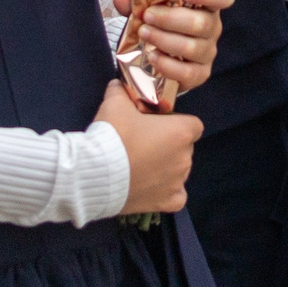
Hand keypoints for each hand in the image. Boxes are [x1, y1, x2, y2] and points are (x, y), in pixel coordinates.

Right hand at [94, 80, 202, 214]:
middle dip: (170, 145)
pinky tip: (152, 187)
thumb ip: (122, 90)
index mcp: (181, 132)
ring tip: (141, 166)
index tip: (158, 125)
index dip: (177, 124)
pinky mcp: (167, 202)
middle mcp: (185, 158)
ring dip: (166, 168)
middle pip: (185, 148)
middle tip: (144, 143)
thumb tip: (119, 84)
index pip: (193, 125)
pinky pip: (176, 196)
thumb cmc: (113, 135)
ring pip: (179, 171)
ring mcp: (177, 182)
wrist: (95, 173)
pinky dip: (167, 192)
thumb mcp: (116, 102)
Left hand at [113, 0, 232, 93]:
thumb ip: (137, 2)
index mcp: (206, 6)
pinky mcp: (200, 74)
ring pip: (193, 47)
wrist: (159, 60)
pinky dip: (167, 64)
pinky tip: (152, 56)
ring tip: (144, 33)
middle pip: (202, 22)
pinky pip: (187, 71)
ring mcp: (207, 52)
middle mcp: (212, 28)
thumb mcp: (150, 9)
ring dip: (165, 39)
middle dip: (171, 18)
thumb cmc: (161, 27)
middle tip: (148, 16)